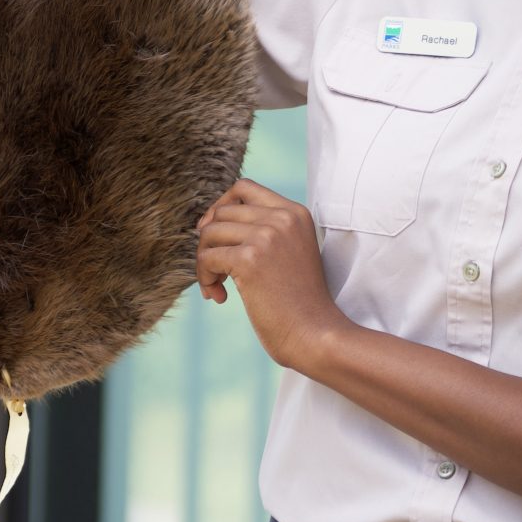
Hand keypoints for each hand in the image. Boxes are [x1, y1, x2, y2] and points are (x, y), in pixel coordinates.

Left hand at [196, 177, 348, 370]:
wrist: (316, 334)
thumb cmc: (299, 303)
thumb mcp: (289, 253)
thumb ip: (264, 231)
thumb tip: (208, 223)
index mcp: (295, 213)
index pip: (245, 187)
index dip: (221, 207)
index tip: (214, 234)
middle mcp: (282, 218)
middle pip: (222, 212)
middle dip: (210, 241)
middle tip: (216, 271)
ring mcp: (267, 236)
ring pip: (209, 233)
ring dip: (204, 261)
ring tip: (217, 286)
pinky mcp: (250, 259)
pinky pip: (206, 257)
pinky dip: (205, 278)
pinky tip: (220, 297)